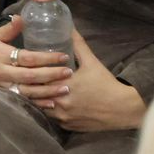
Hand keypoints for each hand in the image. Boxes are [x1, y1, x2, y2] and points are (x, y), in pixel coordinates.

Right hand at [0, 16, 71, 99]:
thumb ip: (8, 29)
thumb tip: (22, 18)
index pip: (27, 57)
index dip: (46, 58)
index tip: (63, 56)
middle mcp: (1, 72)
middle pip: (30, 76)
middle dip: (51, 75)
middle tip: (69, 73)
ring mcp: (1, 85)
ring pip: (28, 91)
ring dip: (48, 91)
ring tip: (65, 89)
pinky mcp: (1, 94)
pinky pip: (22, 100)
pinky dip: (37, 103)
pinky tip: (51, 103)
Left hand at [31, 32, 145, 131]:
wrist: (124, 108)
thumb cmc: (107, 83)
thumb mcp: (92, 62)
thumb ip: (78, 45)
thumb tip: (69, 27)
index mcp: (63, 85)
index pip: (37, 78)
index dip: (31, 72)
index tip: (28, 66)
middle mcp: (60, 103)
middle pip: (36, 94)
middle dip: (31, 86)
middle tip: (29, 78)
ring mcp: (63, 117)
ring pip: (41, 108)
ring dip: (39, 99)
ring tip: (36, 90)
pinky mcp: (69, 126)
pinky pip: (52, 119)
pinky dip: (49, 111)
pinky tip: (49, 103)